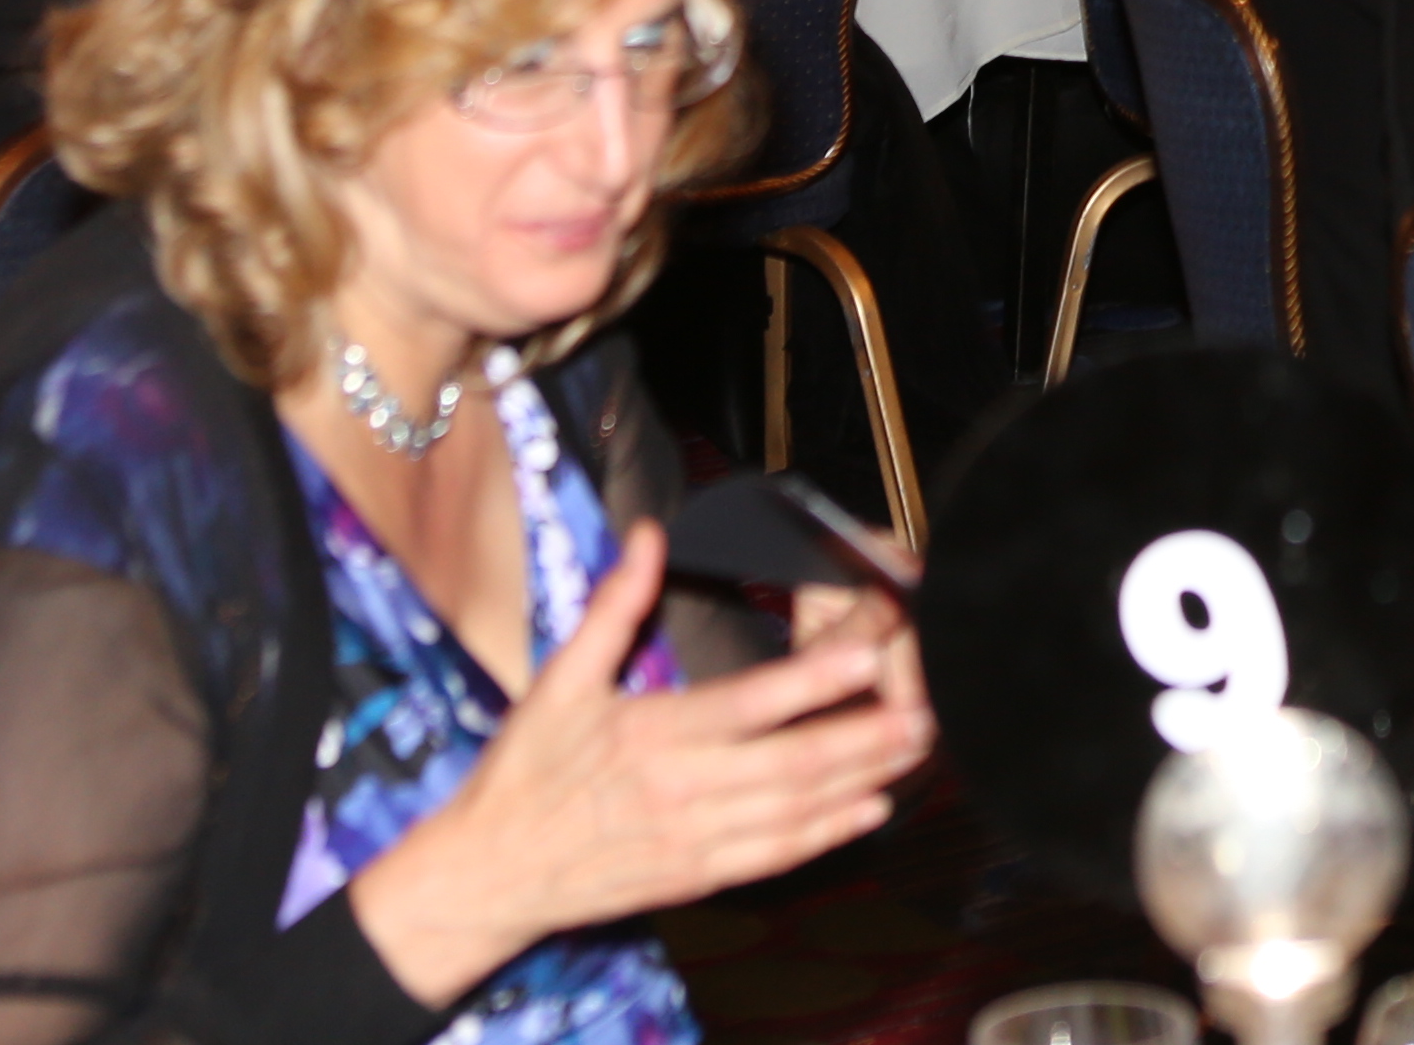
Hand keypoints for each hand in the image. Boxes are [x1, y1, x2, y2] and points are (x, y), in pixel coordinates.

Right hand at [343, 526, 928, 1004]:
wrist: (488, 874)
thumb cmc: (523, 773)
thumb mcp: (559, 679)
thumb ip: (615, 606)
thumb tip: (648, 534)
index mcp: (651, 734)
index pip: (749, 702)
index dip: (814, 682)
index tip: (870, 657)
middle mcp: (681, 790)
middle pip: (792, 764)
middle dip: (865, 738)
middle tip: (926, 712)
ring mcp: (693, 841)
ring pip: (795, 812)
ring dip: (861, 783)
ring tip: (914, 753)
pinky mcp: (696, 878)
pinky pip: (774, 857)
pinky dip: (826, 837)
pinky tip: (867, 812)